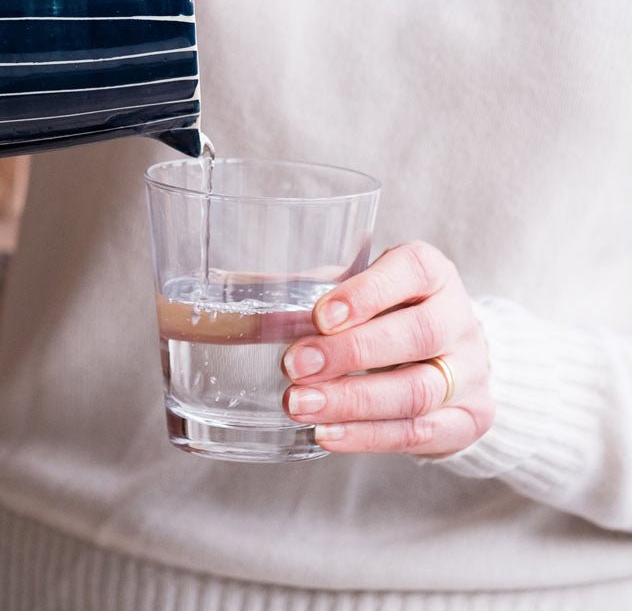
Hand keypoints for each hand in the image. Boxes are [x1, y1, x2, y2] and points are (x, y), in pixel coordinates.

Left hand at [281, 241, 494, 455]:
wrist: (449, 358)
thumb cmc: (385, 315)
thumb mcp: (352, 291)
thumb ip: (305, 291)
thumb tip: (233, 295)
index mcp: (432, 273)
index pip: (412, 270)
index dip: (367, 293)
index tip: (320, 316)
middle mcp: (460, 319)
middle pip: (416, 334)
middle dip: (350, 352)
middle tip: (294, 365)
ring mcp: (471, 372)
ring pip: (416, 390)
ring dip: (352, 401)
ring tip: (299, 405)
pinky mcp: (471, 418)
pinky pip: (419, 433)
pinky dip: (367, 436)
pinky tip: (327, 434)